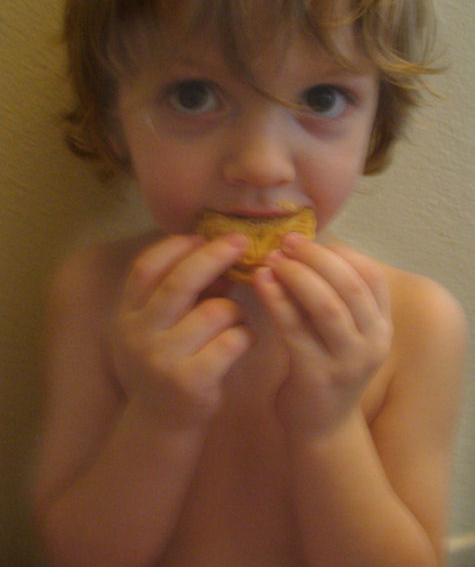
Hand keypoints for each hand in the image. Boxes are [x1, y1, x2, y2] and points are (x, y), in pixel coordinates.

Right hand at [113, 233, 251, 427]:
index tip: (202, 236)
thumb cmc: (166, 363)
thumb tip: (217, 253)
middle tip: (241, 241)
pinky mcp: (191, 381)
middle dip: (215, 255)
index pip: (147, 268)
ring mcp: (163, 359)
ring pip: (216, 311)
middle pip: (181, 282)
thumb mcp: (157, 327)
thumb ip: (178, 294)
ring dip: (235, 308)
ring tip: (236, 318)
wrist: (160, 423)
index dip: (176, 247)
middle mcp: (138, 334)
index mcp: (126, 315)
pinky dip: (245, 334)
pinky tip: (242, 339)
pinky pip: (233, 340)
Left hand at [254, 235, 391, 436]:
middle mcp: (372, 343)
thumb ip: (334, 296)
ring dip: (297, 275)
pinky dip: (277, 299)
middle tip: (287, 241)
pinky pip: (295, 328)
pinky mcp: (316, 375)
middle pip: (349, 285)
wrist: (321, 427)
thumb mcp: (342, 332)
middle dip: (316, 257)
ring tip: (272, 258)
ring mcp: (347, 361)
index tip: (309, 239)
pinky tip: (261, 282)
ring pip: (325, 305)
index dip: (339, 253)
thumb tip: (307, 247)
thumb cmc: (326, 368)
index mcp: (382, 327)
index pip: (371, 276)